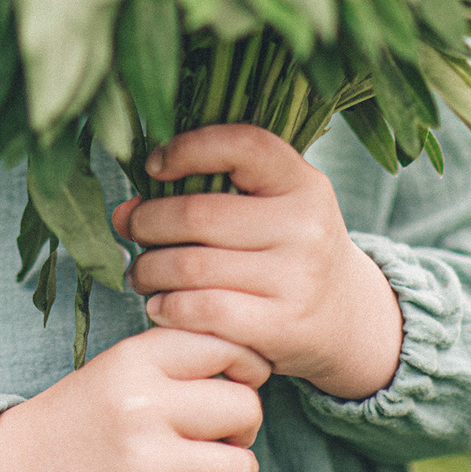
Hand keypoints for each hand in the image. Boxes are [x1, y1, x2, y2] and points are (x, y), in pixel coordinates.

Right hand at [0, 328, 259, 471]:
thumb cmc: (88, 415)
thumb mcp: (126, 364)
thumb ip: (186, 356)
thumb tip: (261, 366)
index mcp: (139, 359)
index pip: (231, 346)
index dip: (247, 368)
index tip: (235, 384)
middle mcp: (143, 406)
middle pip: (246, 408)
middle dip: (243, 424)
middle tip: (218, 435)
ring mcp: (146, 463)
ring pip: (243, 465)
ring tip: (201, 471)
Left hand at [113, 125, 406, 403]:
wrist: (347, 319)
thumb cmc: (290, 252)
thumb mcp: (274, 209)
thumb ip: (210, 195)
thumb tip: (123, 211)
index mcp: (304, 183)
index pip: (243, 145)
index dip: (189, 149)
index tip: (154, 166)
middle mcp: (306, 225)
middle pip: (198, 214)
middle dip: (148, 221)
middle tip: (133, 230)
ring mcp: (298, 277)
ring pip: (190, 266)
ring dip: (148, 270)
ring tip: (143, 273)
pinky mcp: (282, 325)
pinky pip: (201, 310)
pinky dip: (167, 308)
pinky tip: (162, 306)